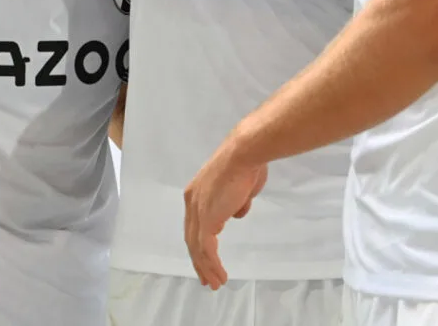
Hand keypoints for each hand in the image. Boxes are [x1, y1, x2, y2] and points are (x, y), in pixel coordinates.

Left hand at [183, 140, 267, 289]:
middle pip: (191, 238)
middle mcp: (192, 202)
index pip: (194, 224)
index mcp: (196, 193)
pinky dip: (212, 265)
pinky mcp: (207, 219)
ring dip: (206, 268)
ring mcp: (198, 211)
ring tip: (215, 283)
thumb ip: (237, 202)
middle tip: (206, 279)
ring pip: (197, 247)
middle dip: (199, 261)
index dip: (198, 243)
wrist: (244, 154)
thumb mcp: (241, 188)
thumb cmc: (247, 165)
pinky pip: (207, 249)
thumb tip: (237, 212)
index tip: (206, 259)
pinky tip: (220, 276)